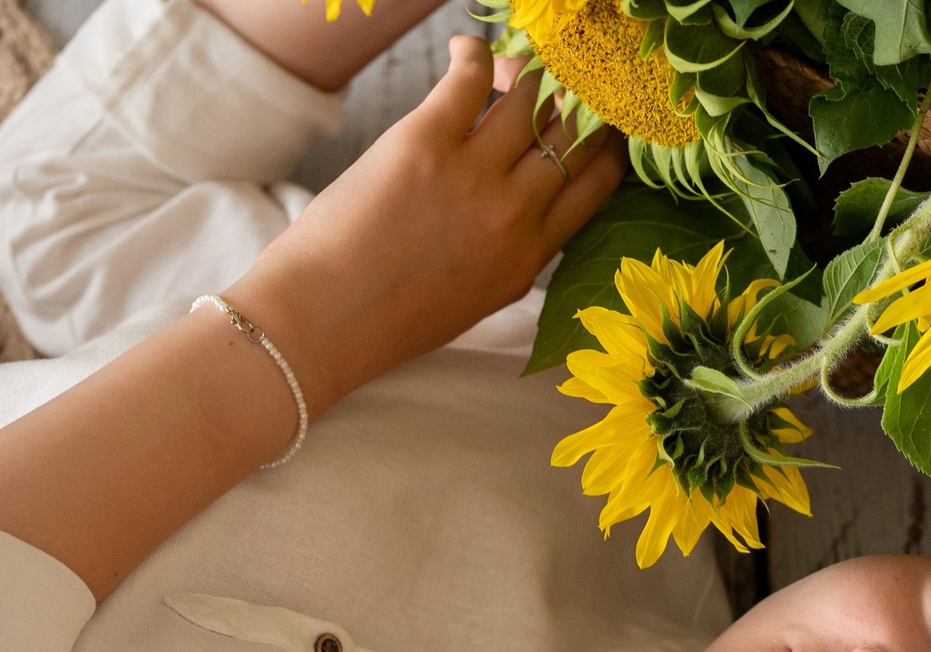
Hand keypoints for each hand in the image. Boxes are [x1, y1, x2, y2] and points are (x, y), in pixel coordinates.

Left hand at [226, 38, 626, 413]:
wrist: (325, 320)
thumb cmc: (389, 319)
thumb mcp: (478, 299)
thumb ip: (513, 256)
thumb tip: (528, 214)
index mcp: (531, 256)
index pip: (598, 182)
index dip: (605, 143)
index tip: (594, 122)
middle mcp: (514, 213)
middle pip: (573, 133)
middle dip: (575, 100)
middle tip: (558, 82)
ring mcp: (473, 176)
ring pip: (529, 97)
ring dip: (523, 74)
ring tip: (505, 70)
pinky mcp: (424, 141)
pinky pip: (470, 76)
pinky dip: (473, 53)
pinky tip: (466, 52)